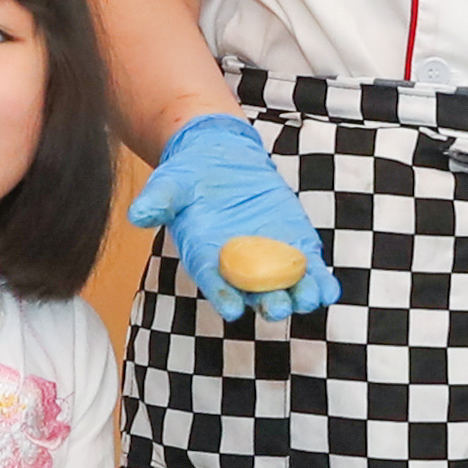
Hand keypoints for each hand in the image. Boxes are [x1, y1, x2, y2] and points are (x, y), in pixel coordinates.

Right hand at [128, 112, 334, 320]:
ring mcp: (268, 257)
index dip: (222, 296)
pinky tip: (329, 287)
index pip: (214, 282)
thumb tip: (138, 214)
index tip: (231, 309)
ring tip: (310, 297)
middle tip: (277, 307)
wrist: (219, 158)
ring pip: (285, 285)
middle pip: (253, 292)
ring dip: (299, 295)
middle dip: (267, 302)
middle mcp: (237, 265)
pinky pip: (309, 267)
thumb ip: (157, 200)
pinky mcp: (293, 244)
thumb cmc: (189, 177)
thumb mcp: (169, 184)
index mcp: (205, 256)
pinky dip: (320, 279)